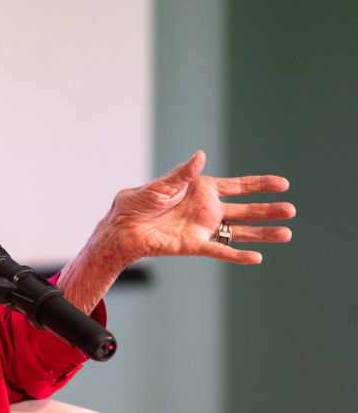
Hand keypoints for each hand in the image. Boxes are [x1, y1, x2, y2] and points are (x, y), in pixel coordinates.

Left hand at [95, 150, 294, 265]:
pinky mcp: (194, 245)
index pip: (238, 186)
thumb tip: (201, 155)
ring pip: (239, 232)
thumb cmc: (137, 203)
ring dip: (261, 234)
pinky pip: (221, 250)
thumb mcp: (161, 185)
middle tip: (291, 210)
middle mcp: (207, 209)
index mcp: (201, 190)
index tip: (283, 184)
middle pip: (245, 210)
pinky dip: (237, 254)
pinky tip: (256, 257)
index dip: (260, 185)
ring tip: (286, 234)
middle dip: (268, 210)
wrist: (122, 228)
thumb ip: (183, 174)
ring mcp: (203, 228)